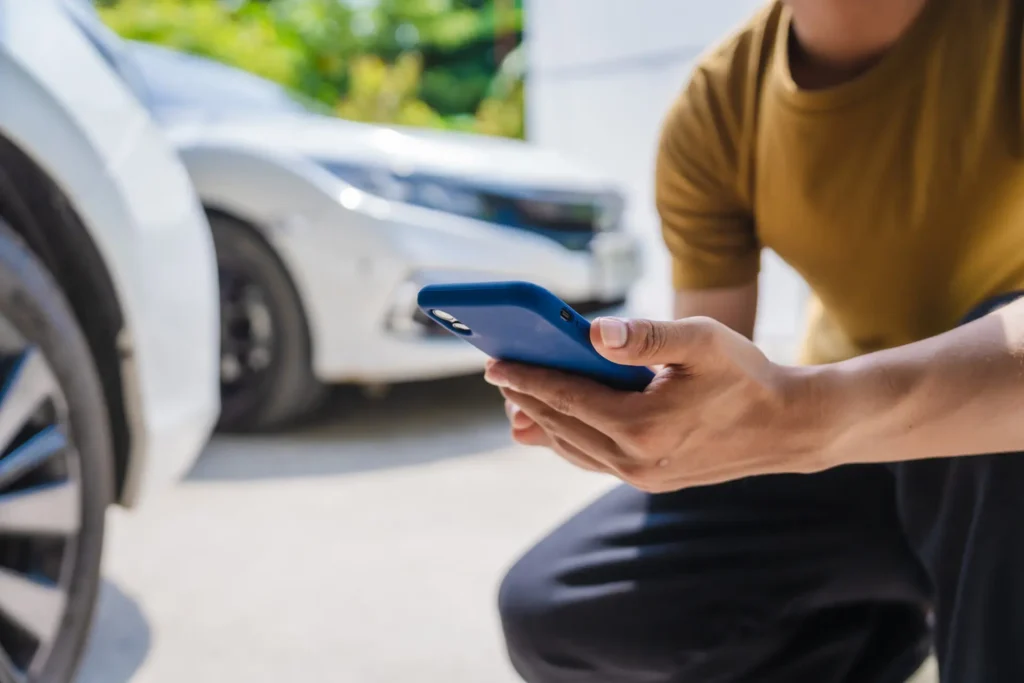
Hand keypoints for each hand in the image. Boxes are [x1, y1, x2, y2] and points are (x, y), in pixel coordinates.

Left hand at [487, 317, 830, 491]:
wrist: (789, 428)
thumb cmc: (747, 377)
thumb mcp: (702, 342)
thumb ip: (646, 336)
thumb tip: (594, 331)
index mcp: (642, 426)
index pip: (567, 397)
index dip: (527, 378)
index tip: (495, 363)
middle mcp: (635, 461)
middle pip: (562, 426)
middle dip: (527, 399)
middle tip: (498, 376)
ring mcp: (642, 477)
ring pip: (575, 448)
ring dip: (544, 424)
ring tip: (517, 403)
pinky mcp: (652, 481)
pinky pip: (596, 459)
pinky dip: (570, 441)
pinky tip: (559, 427)